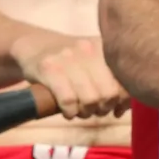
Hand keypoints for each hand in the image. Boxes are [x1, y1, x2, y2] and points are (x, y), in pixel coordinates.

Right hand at [11, 30, 126, 118]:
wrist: (33, 45)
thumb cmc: (69, 61)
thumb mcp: (93, 61)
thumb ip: (112, 80)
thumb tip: (121, 109)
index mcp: (104, 47)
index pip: (126, 80)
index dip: (123, 100)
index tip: (115, 108)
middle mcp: (89, 49)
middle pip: (108, 93)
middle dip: (103, 109)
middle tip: (94, 110)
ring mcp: (68, 57)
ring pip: (90, 99)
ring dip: (85, 113)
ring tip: (79, 111)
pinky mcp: (49, 68)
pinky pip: (68, 101)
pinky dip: (70, 112)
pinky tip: (67, 111)